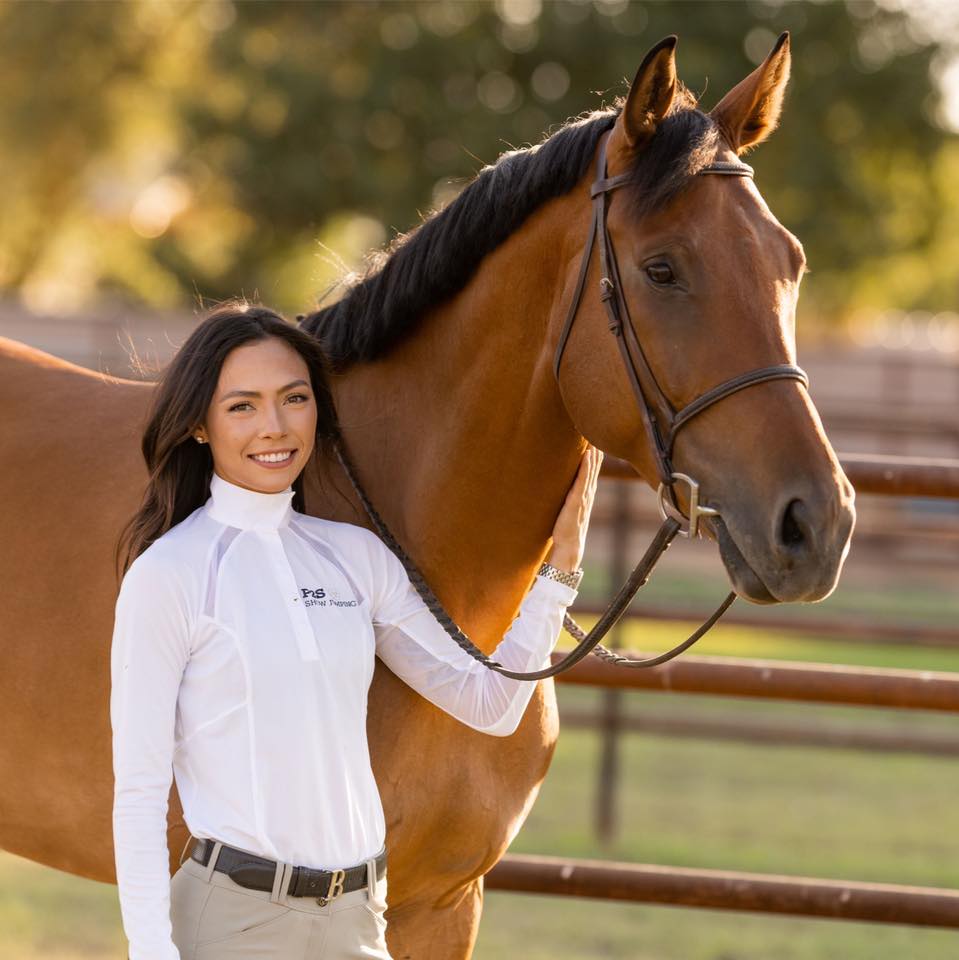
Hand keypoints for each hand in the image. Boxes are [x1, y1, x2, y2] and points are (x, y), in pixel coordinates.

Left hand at [546, 445, 602, 573]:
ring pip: (590, 470)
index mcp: (585, 494)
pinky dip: (586, 467)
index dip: (594, 454)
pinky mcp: (576, 501)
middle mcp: (587, 493)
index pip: (591, 470)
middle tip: (597, 430)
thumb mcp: (566, 509)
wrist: (569, 547)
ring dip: (593, 453)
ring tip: (594, 437)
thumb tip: (553, 485)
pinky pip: (582, 481)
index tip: (594, 438)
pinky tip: (587, 455)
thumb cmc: (565, 529)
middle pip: (594, 467)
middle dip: (596, 449)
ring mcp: (583, 496)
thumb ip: (564, 497)